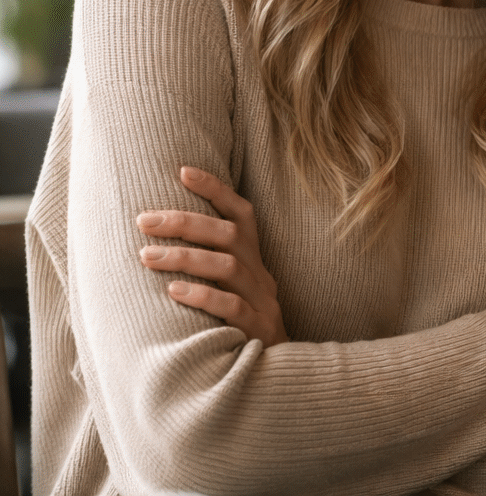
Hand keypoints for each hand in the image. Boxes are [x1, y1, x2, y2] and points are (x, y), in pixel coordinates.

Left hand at [137, 166, 288, 346]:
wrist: (278, 379)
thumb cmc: (241, 331)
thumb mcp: (233, 293)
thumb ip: (210, 269)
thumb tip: (158, 241)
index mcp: (255, 261)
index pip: (242, 215)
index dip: (216, 190)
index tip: (183, 170)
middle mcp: (261, 275)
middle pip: (229, 236)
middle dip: (184, 222)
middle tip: (143, 219)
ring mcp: (263, 302)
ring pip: (227, 266)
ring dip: (184, 257)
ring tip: (146, 255)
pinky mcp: (258, 330)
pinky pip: (231, 307)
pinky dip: (202, 296)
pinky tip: (173, 291)